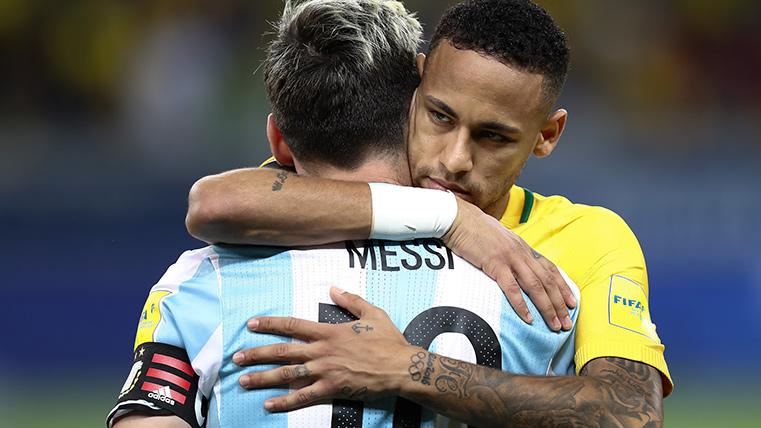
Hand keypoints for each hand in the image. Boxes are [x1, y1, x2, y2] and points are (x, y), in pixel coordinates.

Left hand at [233, 287, 415, 410]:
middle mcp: (322, 351)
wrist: (401, 367)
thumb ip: (351, 300)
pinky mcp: (332, 389)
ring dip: (263, 378)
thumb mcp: (372, 313)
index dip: (270, 324)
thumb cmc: (389, 340)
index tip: (252, 324)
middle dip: (256, 353)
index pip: (293, 325)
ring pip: (287, 375)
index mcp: (329, 331)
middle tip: (236, 357)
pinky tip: (269, 405)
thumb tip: (332, 288)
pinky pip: (303, 397)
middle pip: (282, 351)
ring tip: (243, 380)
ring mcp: (325, 371)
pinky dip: (285, 402)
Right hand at [442, 198, 576, 330]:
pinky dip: (522, 305)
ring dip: (547, 307)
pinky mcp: (494, 264)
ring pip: (535, 286)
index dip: (563, 287)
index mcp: (523, 247)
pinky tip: (528, 318)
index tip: (572, 303)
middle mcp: (521, 253)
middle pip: (547, 281)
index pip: (550, 269)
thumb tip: (515, 266)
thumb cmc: (474, 229)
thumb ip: (509, 252)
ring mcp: (509, 258)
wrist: (457, 218)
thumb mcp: (498, 239)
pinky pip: (511, 288)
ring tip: (554, 325)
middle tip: (566, 324)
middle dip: (560, 304)